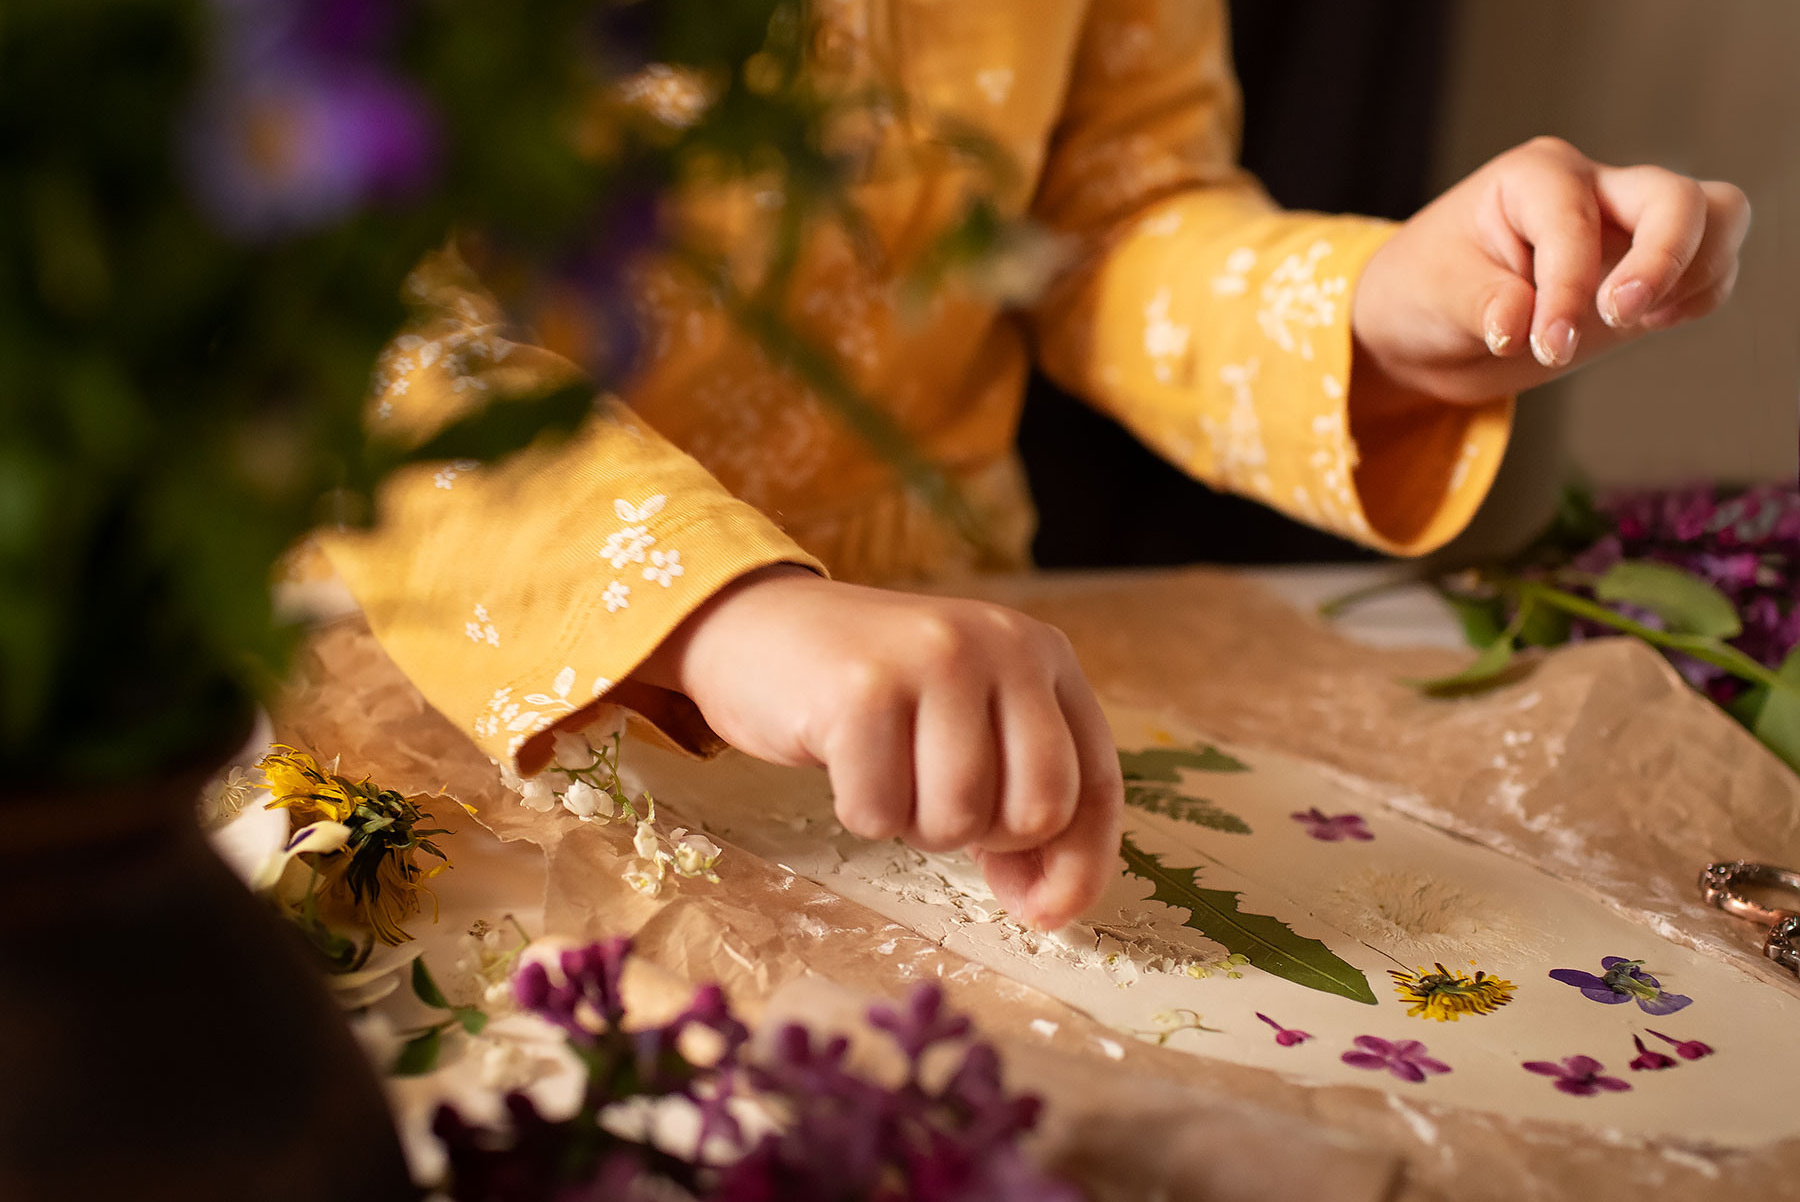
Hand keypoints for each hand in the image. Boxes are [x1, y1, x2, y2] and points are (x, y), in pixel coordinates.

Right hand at [633, 566, 1123, 928]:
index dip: (1079, 863)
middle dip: (986, 839)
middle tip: (936, 805)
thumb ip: (1019, 797)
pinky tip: (846, 763)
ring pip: (958, 818)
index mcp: (1043, 653)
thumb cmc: (875, 694)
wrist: (760, 626)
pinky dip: (861, 812)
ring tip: (889, 773)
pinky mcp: (861, 690)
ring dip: (915, 825)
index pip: (1096, 782)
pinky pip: (881, 814)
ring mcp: (932, 660)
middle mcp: (1000, 645)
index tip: (1045, 912)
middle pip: (1038, 809)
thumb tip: (1048, 904)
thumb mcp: (968, 725)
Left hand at [1352, 136, 1750, 402]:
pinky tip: (1652, 322)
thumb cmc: (1422, 293)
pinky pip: (1711, 264)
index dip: (1568, 290)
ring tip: (1636, 319)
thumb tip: (1522, 322)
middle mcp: (1592, 187)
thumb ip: (1482, 305)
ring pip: (1714, 216)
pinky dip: (1703, 292)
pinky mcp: (1644, 270)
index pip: (1574, 226)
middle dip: (1662, 261)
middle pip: (1676, 198)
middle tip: (1616, 318)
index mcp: (1534, 177)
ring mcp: (1625, 226)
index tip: (1546, 345)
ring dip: (1695, 271)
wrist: (1426, 327)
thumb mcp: (1433, 296)